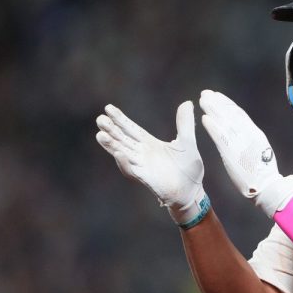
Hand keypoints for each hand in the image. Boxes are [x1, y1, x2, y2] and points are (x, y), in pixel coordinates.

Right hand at [95, 101, 206, 223]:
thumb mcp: (187, 142)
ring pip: (122, 153)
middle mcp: (142, 154)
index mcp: (150, 144)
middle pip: (122, 139)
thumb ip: (185, 123)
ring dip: (112, 145)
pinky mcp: (145, 178)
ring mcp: (142, 166)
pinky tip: (119, 153)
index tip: (108, 108)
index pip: (131, 129)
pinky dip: (125, 162)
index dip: (120, 119)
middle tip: (100, 119)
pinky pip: (132, 170)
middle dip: (111, 130)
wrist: (192, 190)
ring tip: (100, 135)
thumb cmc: (188, 168)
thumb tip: (187, 102)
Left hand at [199, 90, 292, 216]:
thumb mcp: (260, 151)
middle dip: (218, 103)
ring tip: (203, 100)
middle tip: (206, 93)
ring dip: (213, 110)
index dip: (227, 104)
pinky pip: (221, 137)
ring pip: (225, 122)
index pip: (240, 114)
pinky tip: (204, 119)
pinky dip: (212, 127)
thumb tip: (243, 134)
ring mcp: (241, 143)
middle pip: (231, 114)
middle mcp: (249, 134)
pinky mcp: (233, 153)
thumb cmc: (263, 174)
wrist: (267, 187)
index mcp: (256, 134)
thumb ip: (251, 141)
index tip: (218, 96)